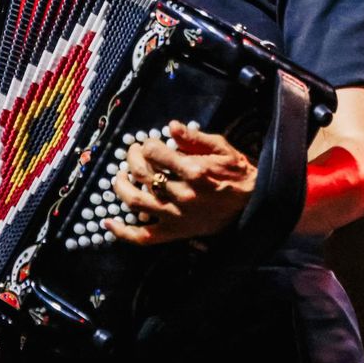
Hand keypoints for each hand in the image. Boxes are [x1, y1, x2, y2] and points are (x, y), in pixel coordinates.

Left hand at [108, 121, 255, 244]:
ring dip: (120, 186)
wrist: (254, 205)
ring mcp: (176, 216)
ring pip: (135, 201)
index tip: (149, 143)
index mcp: (194, 171)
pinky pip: (143, 236)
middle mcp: (183, 194)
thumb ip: (194, 138)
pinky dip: (122, 231)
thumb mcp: (222, 148)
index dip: (147, 144)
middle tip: (132, 153)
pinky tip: (108, 223)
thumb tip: (170, 127)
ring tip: (119, 176)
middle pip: (142, 173)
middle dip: (131, 158)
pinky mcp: (175, 232)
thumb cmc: (238, 174)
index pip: (154, 152)